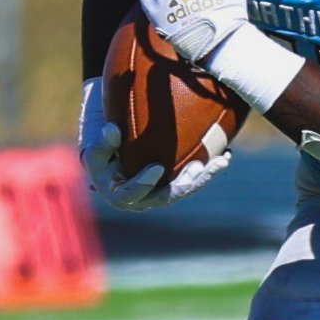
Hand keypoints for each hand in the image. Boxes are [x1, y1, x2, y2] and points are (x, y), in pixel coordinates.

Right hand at [78, 77, 230, 211]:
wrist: (109, 122)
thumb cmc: (98, 125)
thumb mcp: (93, 130)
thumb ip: (101, 136)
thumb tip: (113, 131)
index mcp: (114, 190)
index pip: (128, 195)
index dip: (143, 184)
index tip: (157, 168)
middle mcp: (137, 196)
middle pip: (164, 197)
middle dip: (185, 184)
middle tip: (199, 168)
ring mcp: (155, 191)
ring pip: (182, 189)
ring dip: (203, 177)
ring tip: (222, 160)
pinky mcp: (170, 181)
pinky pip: (189, 178)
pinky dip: (207, 167)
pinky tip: (226, 153)